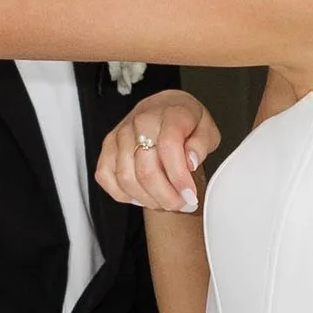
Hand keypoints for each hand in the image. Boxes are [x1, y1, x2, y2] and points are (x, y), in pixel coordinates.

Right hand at [97, 86, 219, 217]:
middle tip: (181, 204)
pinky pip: (106, 177)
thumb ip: (201, 145)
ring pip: (126, 178)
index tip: (190, 195)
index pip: (168, 148)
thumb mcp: (207, 129)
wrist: (165, 108)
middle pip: (146, 170)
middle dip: (166, 196)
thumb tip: (190, 162)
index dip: (179, 178)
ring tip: (165, 201)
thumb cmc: (186, 122)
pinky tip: (142, 195)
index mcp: (169, 114)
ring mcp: (120, 135)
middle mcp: (141, 122)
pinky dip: (124, 194)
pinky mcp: (108, 147)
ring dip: (147, 199)